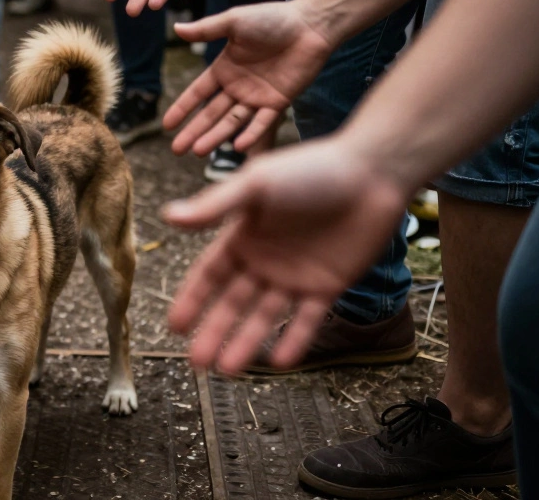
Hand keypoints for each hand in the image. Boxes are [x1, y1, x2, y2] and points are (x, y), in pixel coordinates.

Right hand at [163, 1, 338, 155]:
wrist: (310, 24)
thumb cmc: (273, 18)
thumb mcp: (234, 21)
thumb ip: (206, 29)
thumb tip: (176, 28)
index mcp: (224, 68)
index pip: (198, 93)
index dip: (183, 109)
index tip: (167, 125)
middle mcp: (238, 86)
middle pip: (212, 114)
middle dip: (194, 132)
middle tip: (177, 150)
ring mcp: (257, 96)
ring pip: (233, 122)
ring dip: (216, 137)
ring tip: (198, 151)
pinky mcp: (279, 102)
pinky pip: (263, 122)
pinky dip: (252, 134)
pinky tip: (238, 147)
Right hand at [164, 138, 410, 373]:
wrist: (371, 172)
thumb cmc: (309, 169)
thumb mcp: (256, 184)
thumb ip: (215, 206)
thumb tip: (167, 216)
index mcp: (243, 236)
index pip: (210, 275)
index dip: (192, 300)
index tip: (175, 326)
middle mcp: (265, 260)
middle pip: (233, 303)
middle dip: (214, 331)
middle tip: (197, 363)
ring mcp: (296, 276)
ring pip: (265, 316)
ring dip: (246, 342)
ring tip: (228, 370)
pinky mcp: (328, 286)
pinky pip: (308, 319)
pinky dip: (294, 341)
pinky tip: (279, 362)